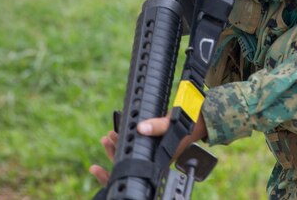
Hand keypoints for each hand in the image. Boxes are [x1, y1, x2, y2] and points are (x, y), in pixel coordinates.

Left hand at [88, 113, 208, 185]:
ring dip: (116, 148)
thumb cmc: (188, 125)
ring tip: (108, 136)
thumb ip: (157, 126)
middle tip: (105, 139)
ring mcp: (151, 155)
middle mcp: (152, 162)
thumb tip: (140, 127)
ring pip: (129, 158)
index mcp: (156, 162)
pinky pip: (134, 150)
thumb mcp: (171, 123)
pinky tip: (117, 134)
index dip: (110, 175)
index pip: (129, 175)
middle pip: (126, 167)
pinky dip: (124, 143)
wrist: (199, 121)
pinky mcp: (151, 148)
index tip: (97, 168)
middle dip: (112, 154)